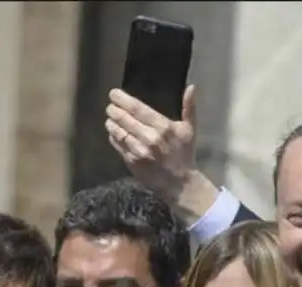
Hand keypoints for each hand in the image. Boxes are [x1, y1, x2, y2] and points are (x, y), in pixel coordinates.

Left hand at [105, 86, 218, 224]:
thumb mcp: (189, 130)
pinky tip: (112, 133)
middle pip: (125, 119)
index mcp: (163, 127)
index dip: (123, 100)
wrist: (179, 184)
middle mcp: (149, 138)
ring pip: (119, 132)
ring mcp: (138, 151)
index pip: (138, 109)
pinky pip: (118, 146)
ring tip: (109, 118)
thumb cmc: (184, 154)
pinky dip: (113, 137)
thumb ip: (189, 108)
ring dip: (112, 123)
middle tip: (110, 105)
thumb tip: (191, 87)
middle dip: (115, 111)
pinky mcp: (132, 162)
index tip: (114, 94)